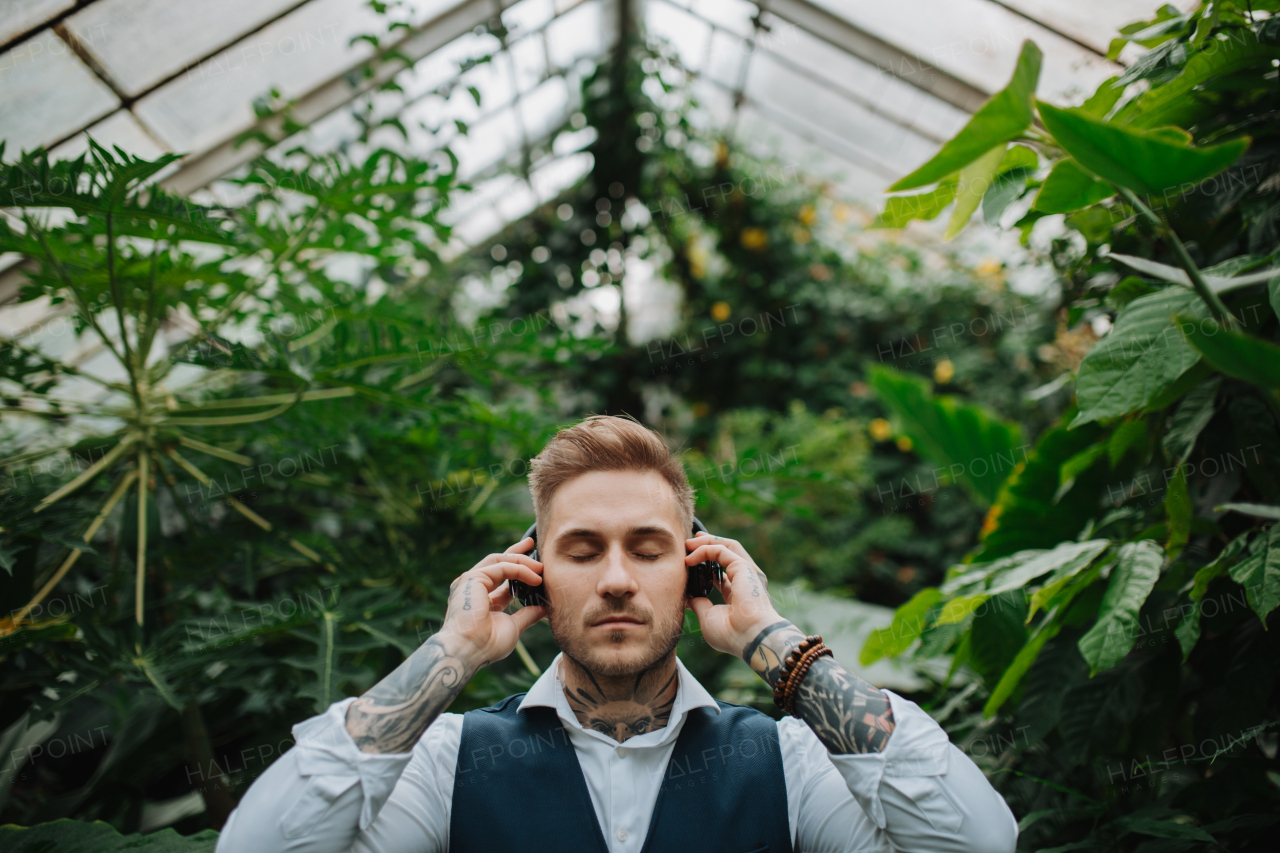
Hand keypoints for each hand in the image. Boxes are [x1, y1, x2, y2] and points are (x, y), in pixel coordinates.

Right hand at [438, 537, 546, 667]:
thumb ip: (527, 615)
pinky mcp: (473, 578)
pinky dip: (521, 569)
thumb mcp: (513, 627)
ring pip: (500, 560)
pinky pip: (502, 567)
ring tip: (541, 567)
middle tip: (532, 544)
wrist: (468, 651)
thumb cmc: (487, 645)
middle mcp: (473, 586)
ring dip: (522, 561)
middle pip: (497, 561)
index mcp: (481, 598)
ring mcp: (471, 581)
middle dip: (516, 552)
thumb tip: (544, 608)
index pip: (501, 577)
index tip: (534, 563)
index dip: (518, 568)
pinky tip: (535, 577)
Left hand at [685, 532, 783, 658]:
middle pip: (727, 554)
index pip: (723, 574)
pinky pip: (720, 550)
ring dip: (706, 542)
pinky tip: (690, 558)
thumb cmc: (731, 634)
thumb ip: (700, 605)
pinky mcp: (742, 567)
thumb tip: (689, 598)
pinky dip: (704, 550)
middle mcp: (744, 581)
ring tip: (688, 543)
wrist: (749, 637)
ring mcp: (745, 572)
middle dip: (708, 545)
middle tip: (690, 543)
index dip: (707, 566)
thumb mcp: (708, 618)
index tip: (690, 562)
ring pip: (727, 546)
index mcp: (738, 595)